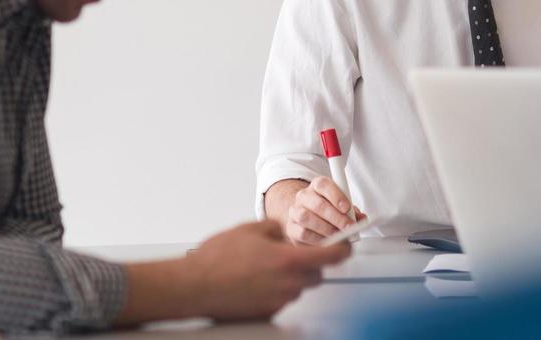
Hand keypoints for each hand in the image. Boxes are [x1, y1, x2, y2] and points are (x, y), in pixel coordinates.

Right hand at [181, 220, 349, 320]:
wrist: (194, 286)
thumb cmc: (218, 258)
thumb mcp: (252, 229)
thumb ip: (277, 229)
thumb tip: (285, 233)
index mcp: (289, 260)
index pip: (331, 257)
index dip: (343, 249)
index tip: (346, 245)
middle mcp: (288, 284)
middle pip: (316, 274)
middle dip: (309, 262)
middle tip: (289, 251)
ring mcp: (278, 302)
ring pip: (298, 286)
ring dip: (290, 275)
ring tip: (262, 265)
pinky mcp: (267, 313)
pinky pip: (282, 297)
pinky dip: (276, 287)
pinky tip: (255, 279)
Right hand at [283, 176, 363, 244]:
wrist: (306, 215)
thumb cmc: (328, 210)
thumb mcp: (342, 205)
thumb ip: (352, 210)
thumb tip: (362, 219)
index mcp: (317, 186)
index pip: (323, 185)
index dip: (336, 196)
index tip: (347, 207)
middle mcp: (304, 196)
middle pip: (318, 204)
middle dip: (336, 218)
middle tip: (348, 227)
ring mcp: (295, 211)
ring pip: (307, 218)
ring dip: (327, 229)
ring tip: (338, 235)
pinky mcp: (291, 227)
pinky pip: (302, 233)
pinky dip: (317, 239)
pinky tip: (327, 241)